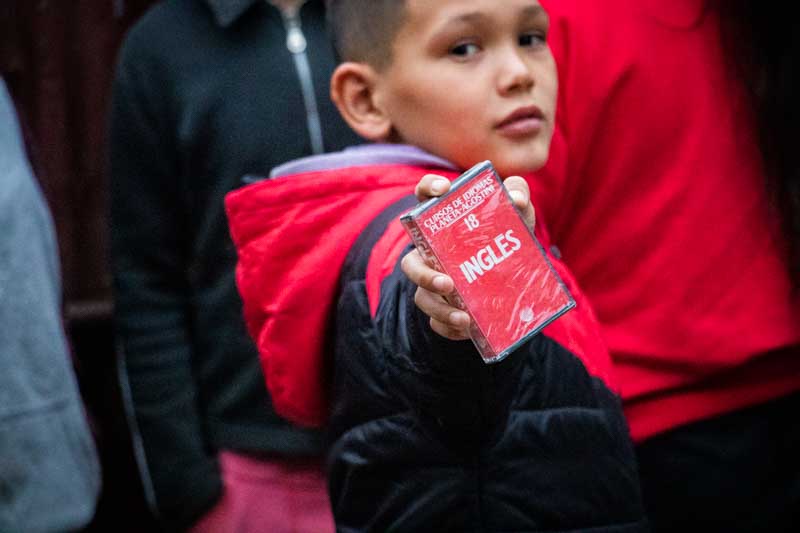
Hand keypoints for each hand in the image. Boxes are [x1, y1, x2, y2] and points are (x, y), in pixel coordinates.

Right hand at [401, 173, 535, 339]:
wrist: (517, 279)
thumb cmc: (508, 236)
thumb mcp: (518, 216)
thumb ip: (518, 197)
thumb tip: (515, 198)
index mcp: (442, 222)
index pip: (424, 197)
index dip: (427, 188)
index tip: (441, 189)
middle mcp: (430, 253)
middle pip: (411, 263)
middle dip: (423, 275)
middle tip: (446, 282)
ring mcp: (433, 283)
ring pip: (422, 297)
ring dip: (439, 309)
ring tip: (463, 318)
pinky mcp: (443, 309)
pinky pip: (437, 322)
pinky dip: (449, 328)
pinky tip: (467, 330)